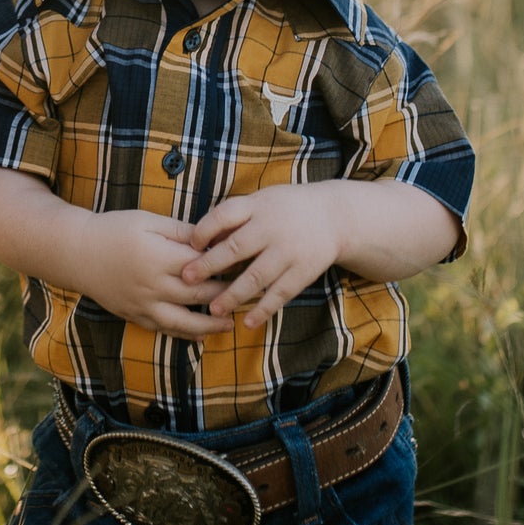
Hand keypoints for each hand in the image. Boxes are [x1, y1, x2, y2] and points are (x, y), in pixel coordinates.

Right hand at [75, 210, 234, 338]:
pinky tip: (201, 335)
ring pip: (183, 321)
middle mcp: (153, 285)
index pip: (201, 265)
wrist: (77, 253)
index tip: (245, 263)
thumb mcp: (148, 220)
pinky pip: (163, 329)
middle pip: (197, 294)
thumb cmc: (113, 229)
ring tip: (230, 325)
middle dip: (225, 295)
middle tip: (248, 294)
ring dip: (209, 325)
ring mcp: (143, 304)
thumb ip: (181, 231)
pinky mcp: (134, 315)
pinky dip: (184, 334)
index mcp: (158, 256)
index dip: (225, 265)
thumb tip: (212, 238)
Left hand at [183, 184, 340, 327]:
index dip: (205, 230)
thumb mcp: (261, 202)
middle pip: (236, 247)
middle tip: (187, 279)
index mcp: (258, 207)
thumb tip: (199, 241)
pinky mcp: (303, 271)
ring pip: (256, 276)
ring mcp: (289, 251)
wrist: (335, 217)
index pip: (225, 215)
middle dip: (210, 264)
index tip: (191, 246)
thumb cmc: (286, 210)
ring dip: (233, 294)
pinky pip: (280, 294)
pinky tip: (248, 322)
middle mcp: (272, 228)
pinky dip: (264, 309)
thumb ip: (234, 219)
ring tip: (214, 308)